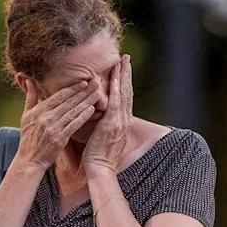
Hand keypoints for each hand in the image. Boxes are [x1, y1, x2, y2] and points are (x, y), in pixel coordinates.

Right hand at [17, 77, 100, 170]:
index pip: (58, 96)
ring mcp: (53, 128)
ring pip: (73, 112)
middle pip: (68, 101)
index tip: (84, 81)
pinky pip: (74, 125)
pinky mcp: (60, 139)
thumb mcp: (26, 115)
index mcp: (39, 110)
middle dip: (83, 91)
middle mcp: (46, 117)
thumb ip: (31, 98)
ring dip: (86, 102)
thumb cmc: (29, 137)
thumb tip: (29, 80)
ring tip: (98, 94)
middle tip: (96, 82)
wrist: (30, 159)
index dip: (72, 88)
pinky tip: (92, 109)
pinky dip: (83, 116)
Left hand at [82, 54, 132, 172]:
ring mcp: (120, 122)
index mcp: (121, 123)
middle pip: (128, 92)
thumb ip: (105, 124)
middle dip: (127, 74)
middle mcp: (124, 120)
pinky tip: (116, 78)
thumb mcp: (104, 137)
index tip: (123, 68)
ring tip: (123, 62)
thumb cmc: (98, 156)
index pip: (125, 98)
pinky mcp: (112, 125)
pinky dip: (117, 90)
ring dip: (123, 77)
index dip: (125, 82)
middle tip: (126, 58)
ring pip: (124, 94)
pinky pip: (116, 103)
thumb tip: (100, 115)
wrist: (100, 169)